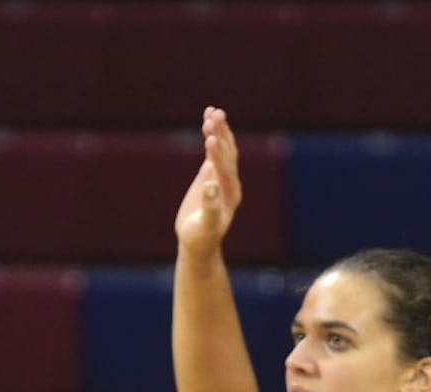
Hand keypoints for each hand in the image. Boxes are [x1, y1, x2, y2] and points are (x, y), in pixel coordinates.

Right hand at [174, 106, 241, 257]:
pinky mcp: (213, 173)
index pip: (225, 170)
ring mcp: (222, 176)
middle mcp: (231, 183)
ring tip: (213, 111)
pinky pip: (214, 151)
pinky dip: (211, 136)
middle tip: (214, 115)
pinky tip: (207, 121)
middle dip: (221, 135)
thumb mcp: (205, 227)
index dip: (217, 155)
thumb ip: (210, 208)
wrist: (199, 242)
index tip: (208, 139)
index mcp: (231, 195)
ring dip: (219, 131)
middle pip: (227, 154)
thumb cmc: (201, 238)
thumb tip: (211, 185)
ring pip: (223, 149)